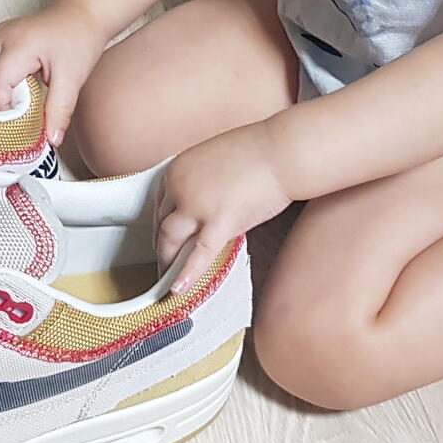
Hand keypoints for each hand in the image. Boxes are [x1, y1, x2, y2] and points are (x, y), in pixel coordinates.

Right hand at [0, 2, 108, 145]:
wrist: (79, 15)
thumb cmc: (77, 38)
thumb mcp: (73, 79)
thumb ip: (60, 110)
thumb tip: (51, 138)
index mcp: (18, 46)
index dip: (1, 111)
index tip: (16, 126)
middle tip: (12, 122)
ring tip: (7, 108)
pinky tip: (0, 93)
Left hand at [156, 123, 292, 291]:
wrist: (282, 152)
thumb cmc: (259, 152)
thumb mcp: (214, 160)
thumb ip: (201, 183)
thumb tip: (201, 208)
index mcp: (177, 168)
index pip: (160, 203)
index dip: (163, 224)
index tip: (166, 236)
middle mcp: (180, 186)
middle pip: (161, 223)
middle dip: (164, 245)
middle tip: (166, 260)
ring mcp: (197, 205)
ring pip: (170, 240)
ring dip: (168, 261)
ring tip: (167, 279)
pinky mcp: (220, 222)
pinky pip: (198, 254)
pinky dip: (185, 274)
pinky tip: (177, 290)